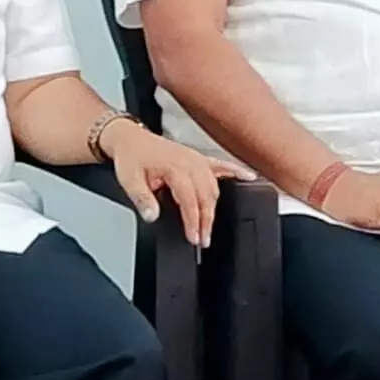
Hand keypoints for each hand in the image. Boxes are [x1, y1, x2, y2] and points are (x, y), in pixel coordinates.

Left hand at [102, 122, 247, 247]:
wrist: (130, 139)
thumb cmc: (131, 156)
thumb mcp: (129, 179)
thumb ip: (142, 199)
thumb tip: (152, 216)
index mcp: (175, 166)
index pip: (190, 199)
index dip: (193, 221)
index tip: (194, 237)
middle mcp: (190, 162)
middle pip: (206, 196)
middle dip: (206, 221)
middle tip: (202, 240)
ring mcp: (197, 159)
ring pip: (214, 188)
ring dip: (214, 209)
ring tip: (209, 228)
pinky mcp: (200, 158)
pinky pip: (223, 166)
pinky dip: (237, 172)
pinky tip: (250, 177)